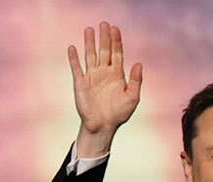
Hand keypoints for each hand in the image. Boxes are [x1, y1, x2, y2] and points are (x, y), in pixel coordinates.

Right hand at [67, 21, 142, 156]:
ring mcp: (92, 77)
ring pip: (90, 56)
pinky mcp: (80, 83)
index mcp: (117, 75)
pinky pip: (77, 68)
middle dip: (104, 38)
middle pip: (104, 51)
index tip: (115, 29)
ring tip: (89, 30)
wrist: (103, 126)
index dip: (116, 41)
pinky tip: (73, 47)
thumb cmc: (118, 114)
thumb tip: (139, 64)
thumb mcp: (132, 97)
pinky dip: (74, 58)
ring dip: (90, 43)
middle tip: (104, 24)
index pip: (116, 53)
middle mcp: (104, 73)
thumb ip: (136, 81)